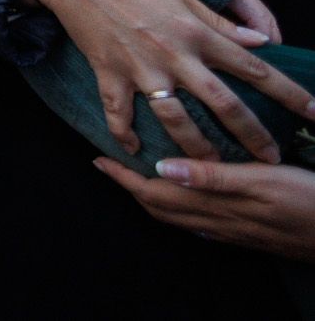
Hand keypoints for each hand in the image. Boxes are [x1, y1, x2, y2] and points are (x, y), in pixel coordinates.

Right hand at [31, 0, 314, 161]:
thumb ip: (221, 23)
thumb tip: (261, 43)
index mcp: (196, 32)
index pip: (253, 68)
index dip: (288, 92)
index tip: (314, 113)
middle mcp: (174, 55)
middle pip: (222, 103)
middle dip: (252, 134)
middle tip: (271, 158)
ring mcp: (140, 69)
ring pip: (175, 119)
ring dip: (196, 147)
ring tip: (212, 168)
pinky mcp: (108, 74)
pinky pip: (118, 113)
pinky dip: (124, 134)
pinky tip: (134, 149)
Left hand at [95, 156, 314, 260]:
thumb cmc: (309, 202)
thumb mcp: (263, 182)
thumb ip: (212, 176)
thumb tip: (161, 168)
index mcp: (216, 205)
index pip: (155, 193)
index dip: (124, 177)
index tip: (98, 159)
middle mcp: (219, 222)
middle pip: (161, 207)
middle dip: (132, 186)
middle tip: (112, 163)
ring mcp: (235, 231)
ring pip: (180, 217)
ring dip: (155, 196)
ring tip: (141, 174)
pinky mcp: (251, 233)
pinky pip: (203, 223)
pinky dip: (183, 206)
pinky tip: (188, 195)